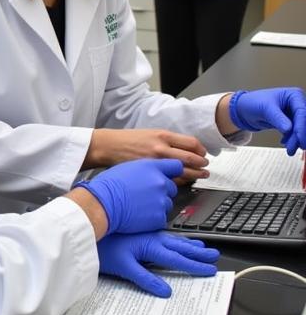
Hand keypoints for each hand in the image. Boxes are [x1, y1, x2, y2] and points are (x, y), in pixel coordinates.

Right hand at [74, 158, 182, 234]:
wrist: (102, 203)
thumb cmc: (108, 186)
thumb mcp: (127, 167)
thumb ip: (146, 169)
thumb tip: (153, 172)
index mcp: (152, 167)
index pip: (176, 166)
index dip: (173, 172)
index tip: (172, 175)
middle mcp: (160, 182)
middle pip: (172, 187)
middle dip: (162, 191)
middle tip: (145, 194)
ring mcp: (162, 200)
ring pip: (167, 203)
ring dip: (157, 205)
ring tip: (139, 205)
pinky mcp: (159, 217)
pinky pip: (161, 217)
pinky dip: (152, 217)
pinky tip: (139, 214)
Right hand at [85, 128, 208, 183]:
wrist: (110, 147)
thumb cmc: (128, 140)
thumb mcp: (150, 133)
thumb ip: (169, 141)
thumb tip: (187, 148)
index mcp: (163, 136)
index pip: (192, 143)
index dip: (201, 150)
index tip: (203, 154)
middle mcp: (161, 149)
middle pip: (192, 159)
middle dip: (202, 164)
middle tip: (205, 167)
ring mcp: (156, 163)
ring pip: (184, 172)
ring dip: (195, 175)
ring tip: (199, 175)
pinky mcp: (150, 174)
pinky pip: (171, 181)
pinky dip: (179, 182)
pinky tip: (181, 181)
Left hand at [97, 232, 219, 296]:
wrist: (88, 229)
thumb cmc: (103, 248)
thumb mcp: (123, 267)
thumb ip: (145, 279)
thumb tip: (166, 292)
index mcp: (150, 246)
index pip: (177, 259)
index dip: (194, 266)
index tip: (210, 270)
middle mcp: (152, 238)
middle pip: (180, 247)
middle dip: (198, 253)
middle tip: (214, 256)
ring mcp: (146, 234)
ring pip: (173, 240)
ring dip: (189, 244)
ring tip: (203, 247)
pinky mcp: (140, 232)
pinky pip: (164, 236)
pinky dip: (176, 240)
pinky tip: (177, 240)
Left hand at [228, 87, 305, 153]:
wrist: (244, 109)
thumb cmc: (253, 102)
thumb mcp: (265, 109)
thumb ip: (277, 118)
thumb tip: (288, 129)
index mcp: (293, 96)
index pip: (302, 112)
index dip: (302, 127)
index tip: (299, 139)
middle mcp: (296, 104)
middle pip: (303, 122)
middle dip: (300, 136)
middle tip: (295, 148)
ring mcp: (294, 114)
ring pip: (300, 129)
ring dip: (296, 140)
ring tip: (290, 149)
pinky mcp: (290, 123)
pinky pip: (295, 133)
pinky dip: (291, 139)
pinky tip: (284, 142)